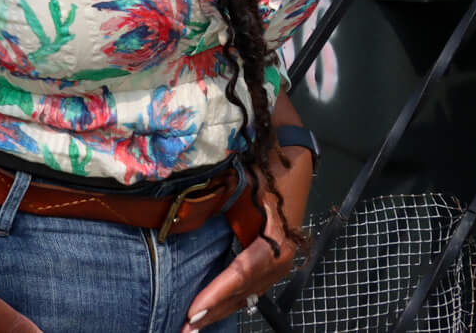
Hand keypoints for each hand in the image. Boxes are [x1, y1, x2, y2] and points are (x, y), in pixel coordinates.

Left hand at [182, 147, 314, 329]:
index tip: (194, 309)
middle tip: (187, 327)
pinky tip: (213, 311)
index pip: (241, 272)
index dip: (217, 292)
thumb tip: (183, 215)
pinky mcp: (274, 262)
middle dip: (214, 310)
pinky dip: (231, 300)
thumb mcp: (242, 182)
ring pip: (247, 294)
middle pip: (243, 290)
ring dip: (221, 310)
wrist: (292, 160)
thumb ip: (217, 200)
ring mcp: (280, 262)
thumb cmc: (265, 169)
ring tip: (194, 326)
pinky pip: (250, 287)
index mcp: (276, 240)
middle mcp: (281, 257)